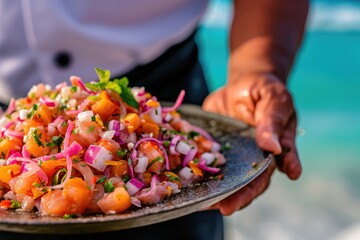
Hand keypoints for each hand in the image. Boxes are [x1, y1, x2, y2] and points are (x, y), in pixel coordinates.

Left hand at [202, 72, 300, 214]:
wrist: (244, 83)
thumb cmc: (265, 91)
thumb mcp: (274, 101)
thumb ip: (272, 123)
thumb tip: (273, 148)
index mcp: (270, 152)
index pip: (264, 175)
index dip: (253, 189)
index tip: (238, 202)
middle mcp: (249, 158)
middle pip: (241, 183)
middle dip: (232, 197)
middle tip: (221, 208)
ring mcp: (229, 154)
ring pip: (221, 176)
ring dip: (211, 189)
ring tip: (199, 202)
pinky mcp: (212, 145)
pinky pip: (202, 159)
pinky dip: (193, 169)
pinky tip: (184, 179)